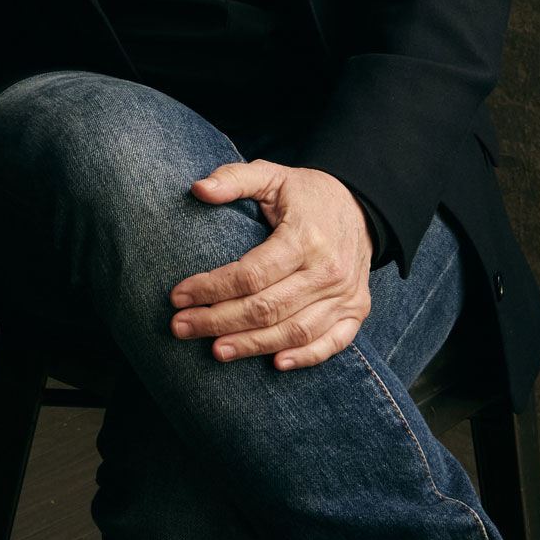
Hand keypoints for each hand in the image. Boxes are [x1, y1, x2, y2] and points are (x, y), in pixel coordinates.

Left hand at [167, 161, 373, 369]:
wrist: (362, 208)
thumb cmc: (306, 194)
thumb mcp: (271, 175)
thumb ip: (234, 178)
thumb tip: (198, 188)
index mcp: (304, 238)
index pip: (250, 274)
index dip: (211, 288)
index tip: (177, 295)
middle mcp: (328, 271)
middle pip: (267, 307)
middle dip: (219, 321)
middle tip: (181, 327)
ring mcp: (345, 295)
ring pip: (294, 331)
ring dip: (252, 344)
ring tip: (215, 350)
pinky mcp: (356, 311)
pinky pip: (332, 343)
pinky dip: (306, 357)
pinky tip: (275, 364)